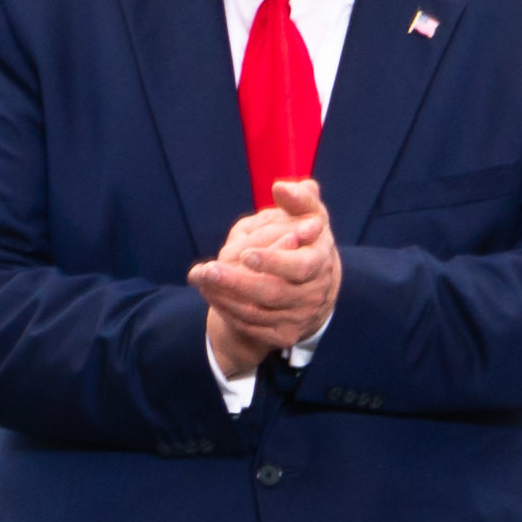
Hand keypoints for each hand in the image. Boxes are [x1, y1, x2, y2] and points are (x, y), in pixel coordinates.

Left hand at [192, 180, 338, 375]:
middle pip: (273, 292)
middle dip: (237, 282)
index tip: (245, 254)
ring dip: (225, 296)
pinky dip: (227, 311)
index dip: (274, 262)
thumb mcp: (309, 214)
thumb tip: (282, 188)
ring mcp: (299, 316)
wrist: (315, 284)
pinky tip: (209, 293)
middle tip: (207, 269)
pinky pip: (252, 326)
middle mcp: (313, 293)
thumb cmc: (306, 239)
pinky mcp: (284, 334)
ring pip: (258, 312)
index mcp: (321, 261)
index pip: (301, 266)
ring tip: (200, 277)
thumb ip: (299, 198)